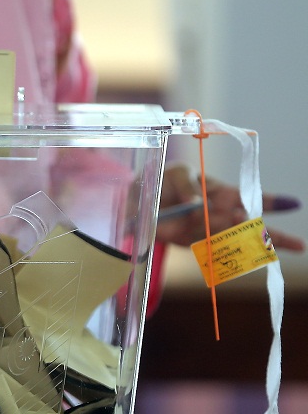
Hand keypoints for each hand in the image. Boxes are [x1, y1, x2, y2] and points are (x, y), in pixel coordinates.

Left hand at [155, 165, 303, 250]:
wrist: (139, 201)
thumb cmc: (164, 181)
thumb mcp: (174, 173)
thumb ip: (185, 184)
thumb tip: (196, 202)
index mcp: (220, 192)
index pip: (247, 197)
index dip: (270, 201)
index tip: (294, 203)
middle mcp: (219, 214)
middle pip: (249, 227)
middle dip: (271, 236)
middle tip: (297, 244)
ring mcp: (207, 231)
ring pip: (231, 240)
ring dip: (238, 242)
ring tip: (251, 245)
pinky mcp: (193, 244)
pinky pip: (210, 252)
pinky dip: (217, 254)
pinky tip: (230, 257)